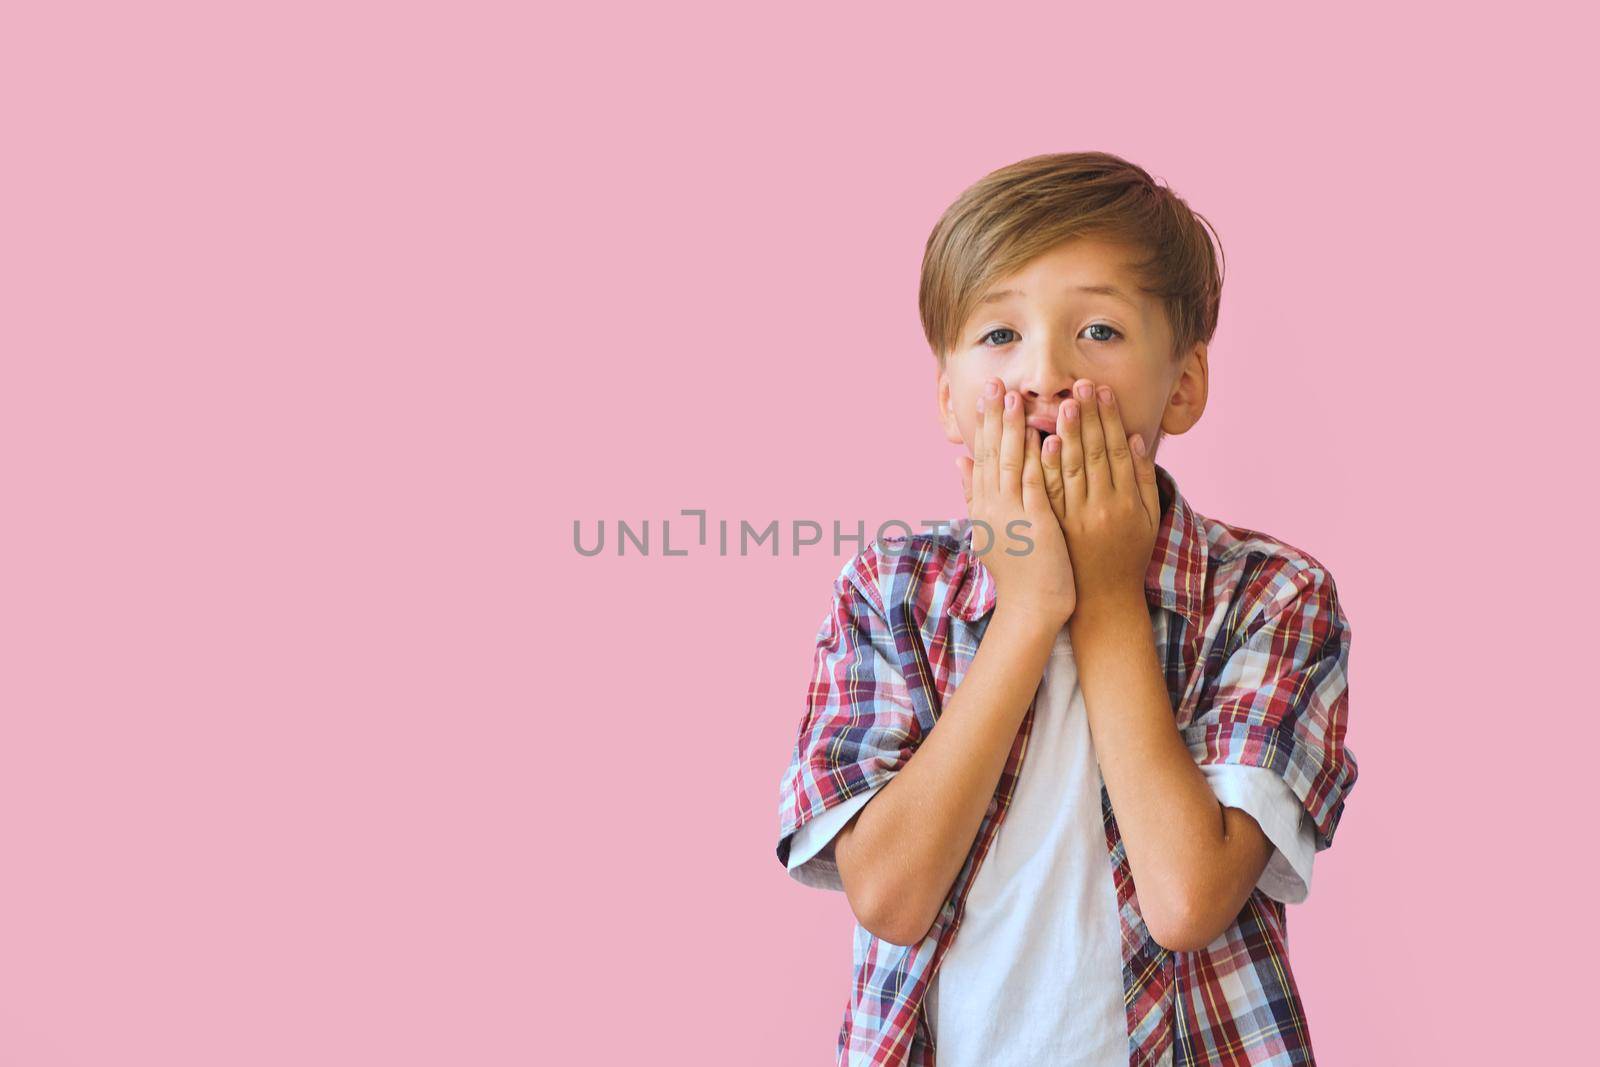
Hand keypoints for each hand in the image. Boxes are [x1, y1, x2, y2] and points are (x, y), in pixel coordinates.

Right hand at [957, 378, 1075, 627]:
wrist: (1031, 607)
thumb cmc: (1018, 570)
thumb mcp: (989, 528)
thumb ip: (972, 492)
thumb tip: (959, 460)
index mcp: (982, 505)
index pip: (982, 455)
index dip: (985, 422)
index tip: (988, 393)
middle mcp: (992, 506)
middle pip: (992, 453)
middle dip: (994, 416)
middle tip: (996, 382)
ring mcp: (1012, 514)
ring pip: (1011, 462)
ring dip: (1013, 428)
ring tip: (1015, 397)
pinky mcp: (1035, 523)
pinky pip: (1036, 483)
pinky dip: (1038, 458)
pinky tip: (1042, 434)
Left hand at [1046, 380, 1160, 623]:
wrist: (1102, 599)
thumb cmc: (1127, 554)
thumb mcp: (1147, 519)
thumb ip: (1143, 479)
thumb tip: (1137, 438)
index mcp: (1126, 503)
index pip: (1117, 451)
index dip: (1109, 420)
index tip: (1102, 392)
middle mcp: (1101, 508)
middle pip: (1093, 454)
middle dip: (1087, 418)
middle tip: (1079, 386)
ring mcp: (1075, 518)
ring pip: (1070, 469)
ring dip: (1066, 434)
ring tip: (1060, 403)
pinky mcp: (1054, 527)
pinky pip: (1048, 492)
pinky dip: (1045, 466)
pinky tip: (1041, 442)